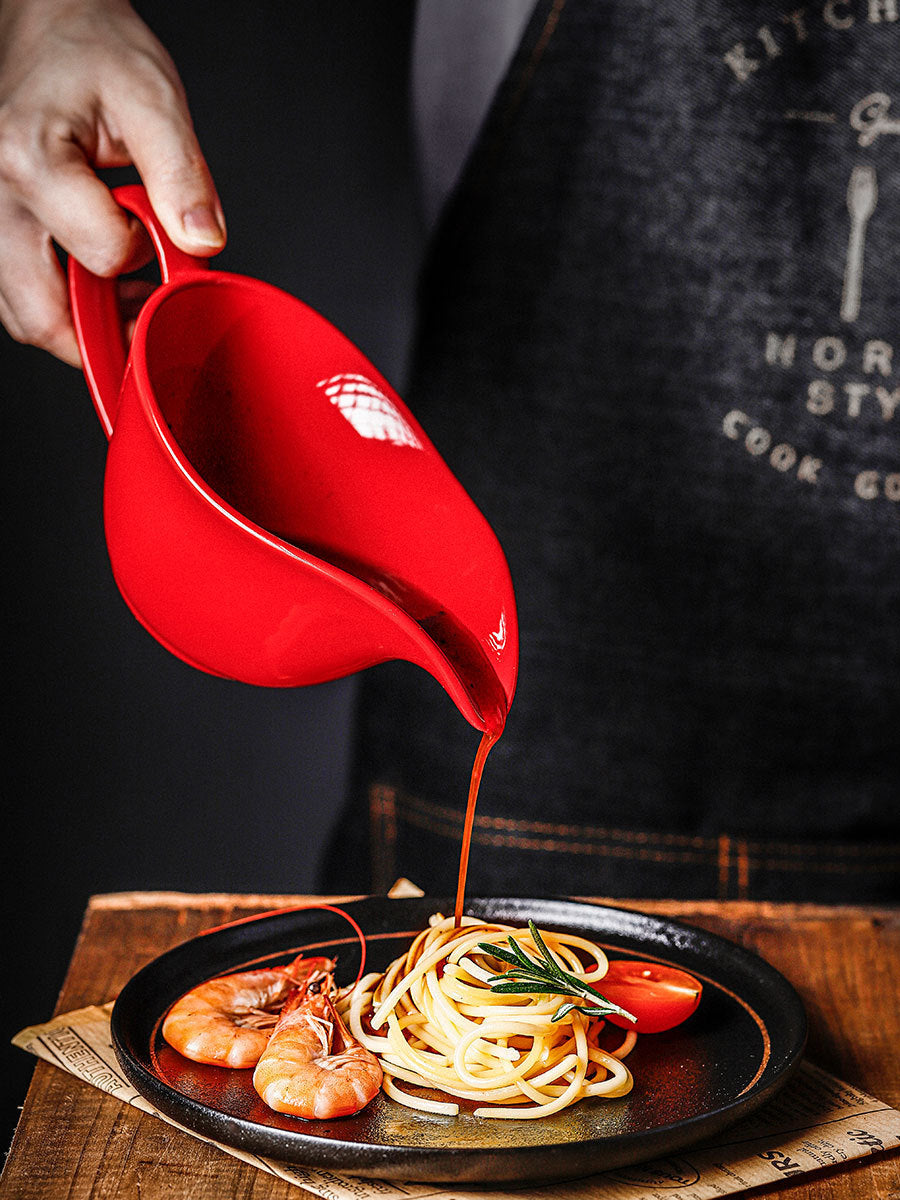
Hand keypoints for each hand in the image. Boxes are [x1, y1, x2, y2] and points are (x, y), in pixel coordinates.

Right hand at [0, 0, 224, 363]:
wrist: (52, 27)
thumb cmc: (96, 54)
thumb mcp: (153, 99)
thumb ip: (182, 175)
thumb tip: (202, 242)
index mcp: (31, 158)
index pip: (102, 254)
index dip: (147, 252)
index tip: (161, 227)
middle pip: (41, 314)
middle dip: (104, 331)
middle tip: (147, 314)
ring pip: (22, 315)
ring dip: (79, 327)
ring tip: (124, 298)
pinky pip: (15, 296)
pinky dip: (60, 308)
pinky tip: (97, 285)